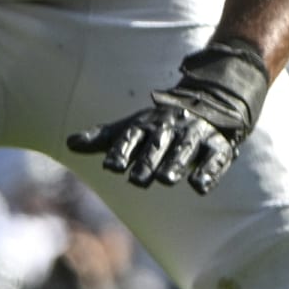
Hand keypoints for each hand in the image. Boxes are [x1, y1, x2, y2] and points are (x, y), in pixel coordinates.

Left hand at [67, 38, 269, 194]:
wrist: (209, 102)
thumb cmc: (162, 123)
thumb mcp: (133, 126)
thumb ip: (104, 138)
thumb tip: (69, 144)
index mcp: (147, 123)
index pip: (131, 136)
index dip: (121, 150)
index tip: (110, 166)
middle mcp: (170, 127)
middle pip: (158, 144)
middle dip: (147, 161)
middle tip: (136, 181)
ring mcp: (195, 135)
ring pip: (185, 149)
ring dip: (176, 164)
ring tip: (166, 180)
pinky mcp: (218, 145)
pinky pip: (215, 158)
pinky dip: (208, 171)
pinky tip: (199, 186)